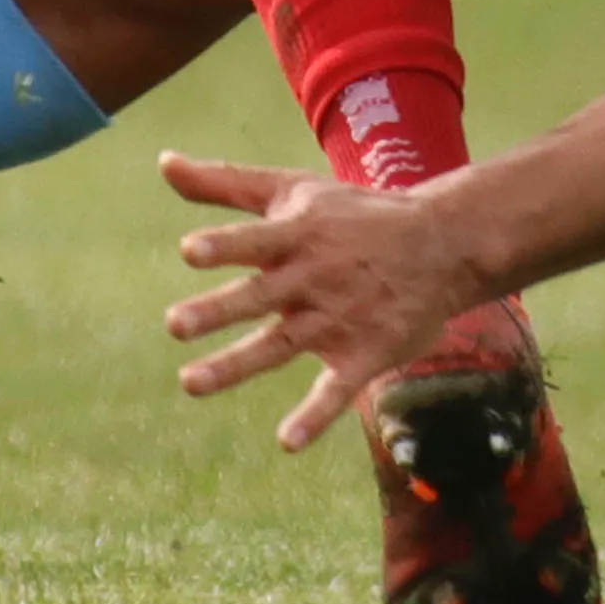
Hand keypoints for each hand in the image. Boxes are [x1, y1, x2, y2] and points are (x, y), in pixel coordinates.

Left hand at [159, 150, 501, 452]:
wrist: (441, 244)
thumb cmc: (353, 214)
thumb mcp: (292, 189)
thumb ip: (225, 182)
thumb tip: (163, 162)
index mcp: (298, 234)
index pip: (256, 240)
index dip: (225, 245)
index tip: (189, 251)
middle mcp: (314, 277)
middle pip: (259, 296)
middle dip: (218, 310)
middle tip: (174, 325)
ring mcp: (338, 317)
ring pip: (281, 344)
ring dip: (237, 364)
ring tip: (190, 383)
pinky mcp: (365, 353)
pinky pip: (337, 389)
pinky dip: (316, 415)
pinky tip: (288, 440)